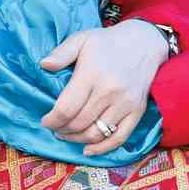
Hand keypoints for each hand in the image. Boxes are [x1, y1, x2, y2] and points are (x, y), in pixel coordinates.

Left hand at [40, 19, 167, 155]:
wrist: (145, 42)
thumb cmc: (108, 41)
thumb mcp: (82, 39)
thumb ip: (61, 53)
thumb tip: (43, 65)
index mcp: (92, 74)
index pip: (67, 109)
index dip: (52, 120)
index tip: (45, 121)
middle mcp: (110, 91)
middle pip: (79, 124)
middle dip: (62, 130)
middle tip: (56, 127)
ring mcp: (126, 103)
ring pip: (97, 133)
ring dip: (77, 140)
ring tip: (68, 135)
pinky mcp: (137, 111)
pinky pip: (119, 137)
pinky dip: (102, 148)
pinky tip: (88, 150)